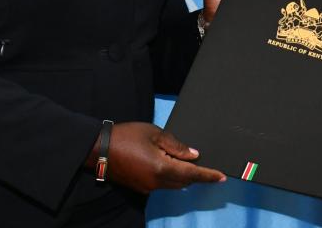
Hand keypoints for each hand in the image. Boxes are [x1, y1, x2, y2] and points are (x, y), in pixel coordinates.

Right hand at [91, 122, 225, 192]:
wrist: (99, 149)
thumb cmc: (126, 136)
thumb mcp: (155, 134)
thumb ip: (176, 146)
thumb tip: (193, 155)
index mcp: (162, 168)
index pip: (192, 174)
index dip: (208, 176)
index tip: (222, 177)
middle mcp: (156, 182)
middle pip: (184, 181)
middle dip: (197, 175)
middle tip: (209, 169)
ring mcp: (147, 187)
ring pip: (173, 184)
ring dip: (183, 176)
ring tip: (190, 164)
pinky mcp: (140, 187)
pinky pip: (162, 184)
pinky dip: (171, 176)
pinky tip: (170, 165)